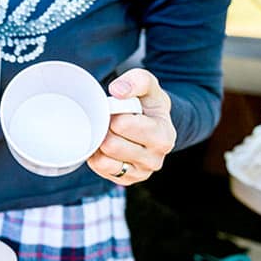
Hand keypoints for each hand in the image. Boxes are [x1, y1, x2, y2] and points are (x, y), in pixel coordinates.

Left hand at [87, 68, 176, 185]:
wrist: (153, 123)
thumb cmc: (147, 103)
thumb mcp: (148, 85)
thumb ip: (137, 80)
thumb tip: (117, 91)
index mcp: (163, 136)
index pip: (123, 125)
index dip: (113, 113)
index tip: (116, 108)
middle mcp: (156, 159)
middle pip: (111, 145)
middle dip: (104, 129)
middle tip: (108, 120)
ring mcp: (141, 172)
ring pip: (104, 161)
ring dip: (99, 144)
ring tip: (106, 132)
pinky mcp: (127, 180)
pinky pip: (100, 169)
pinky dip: (96, 156)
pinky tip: (103, 145)